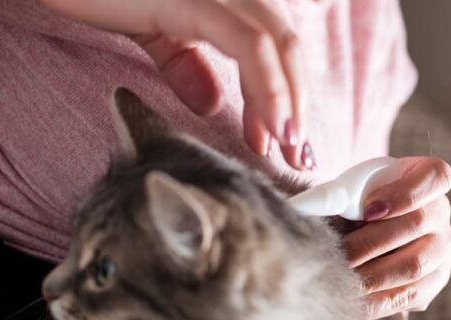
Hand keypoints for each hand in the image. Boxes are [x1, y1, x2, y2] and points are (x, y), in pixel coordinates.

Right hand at [40, 0, 313, 169]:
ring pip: (278, 46)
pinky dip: (269, 89)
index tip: (283, 141)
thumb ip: (184, 63)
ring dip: (290, 103)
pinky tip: (273, 129)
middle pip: (286, 47)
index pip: (273, 46)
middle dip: (298, 105)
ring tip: (291, 149)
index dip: (286, 94)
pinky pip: (248, 45)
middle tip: (299, 156)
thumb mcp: (151, 33)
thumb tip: (211, 104)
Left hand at [343, 157, 450, 319]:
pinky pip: (410, 296)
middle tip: (340, 255)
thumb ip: (338, 193)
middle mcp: (441, 213)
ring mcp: (442, 250)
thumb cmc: (358, 203)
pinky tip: (353, 303)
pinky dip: (379, 302)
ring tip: (342, 281)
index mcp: (429, 178)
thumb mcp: (351, 188)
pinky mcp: (433, 282)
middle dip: (372, 242)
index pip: (436, 177)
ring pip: (414, 265)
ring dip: (373, 276)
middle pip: (418, 224)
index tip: (367, 208)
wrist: (367, 232)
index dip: (403, 193)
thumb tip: (307, 208)